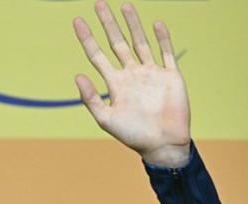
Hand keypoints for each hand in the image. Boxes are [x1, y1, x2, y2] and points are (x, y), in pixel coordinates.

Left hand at [73, 1, 190, 167]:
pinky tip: (155, 24)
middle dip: (108, 24)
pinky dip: (162, 38)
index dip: (87, 38)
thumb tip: (77, 75)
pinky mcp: (170, 76)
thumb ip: (91, 98)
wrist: (163, 145)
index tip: (77, 21)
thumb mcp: (106, 119)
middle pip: (117, 43)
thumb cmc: (133, 136)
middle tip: (98, 3)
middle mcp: (132, 75)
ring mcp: (151, 74)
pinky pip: (166, 53)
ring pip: (140, 43)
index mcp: (116, 84)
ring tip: (124, 6)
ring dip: (132, 25)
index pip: (97, 55)